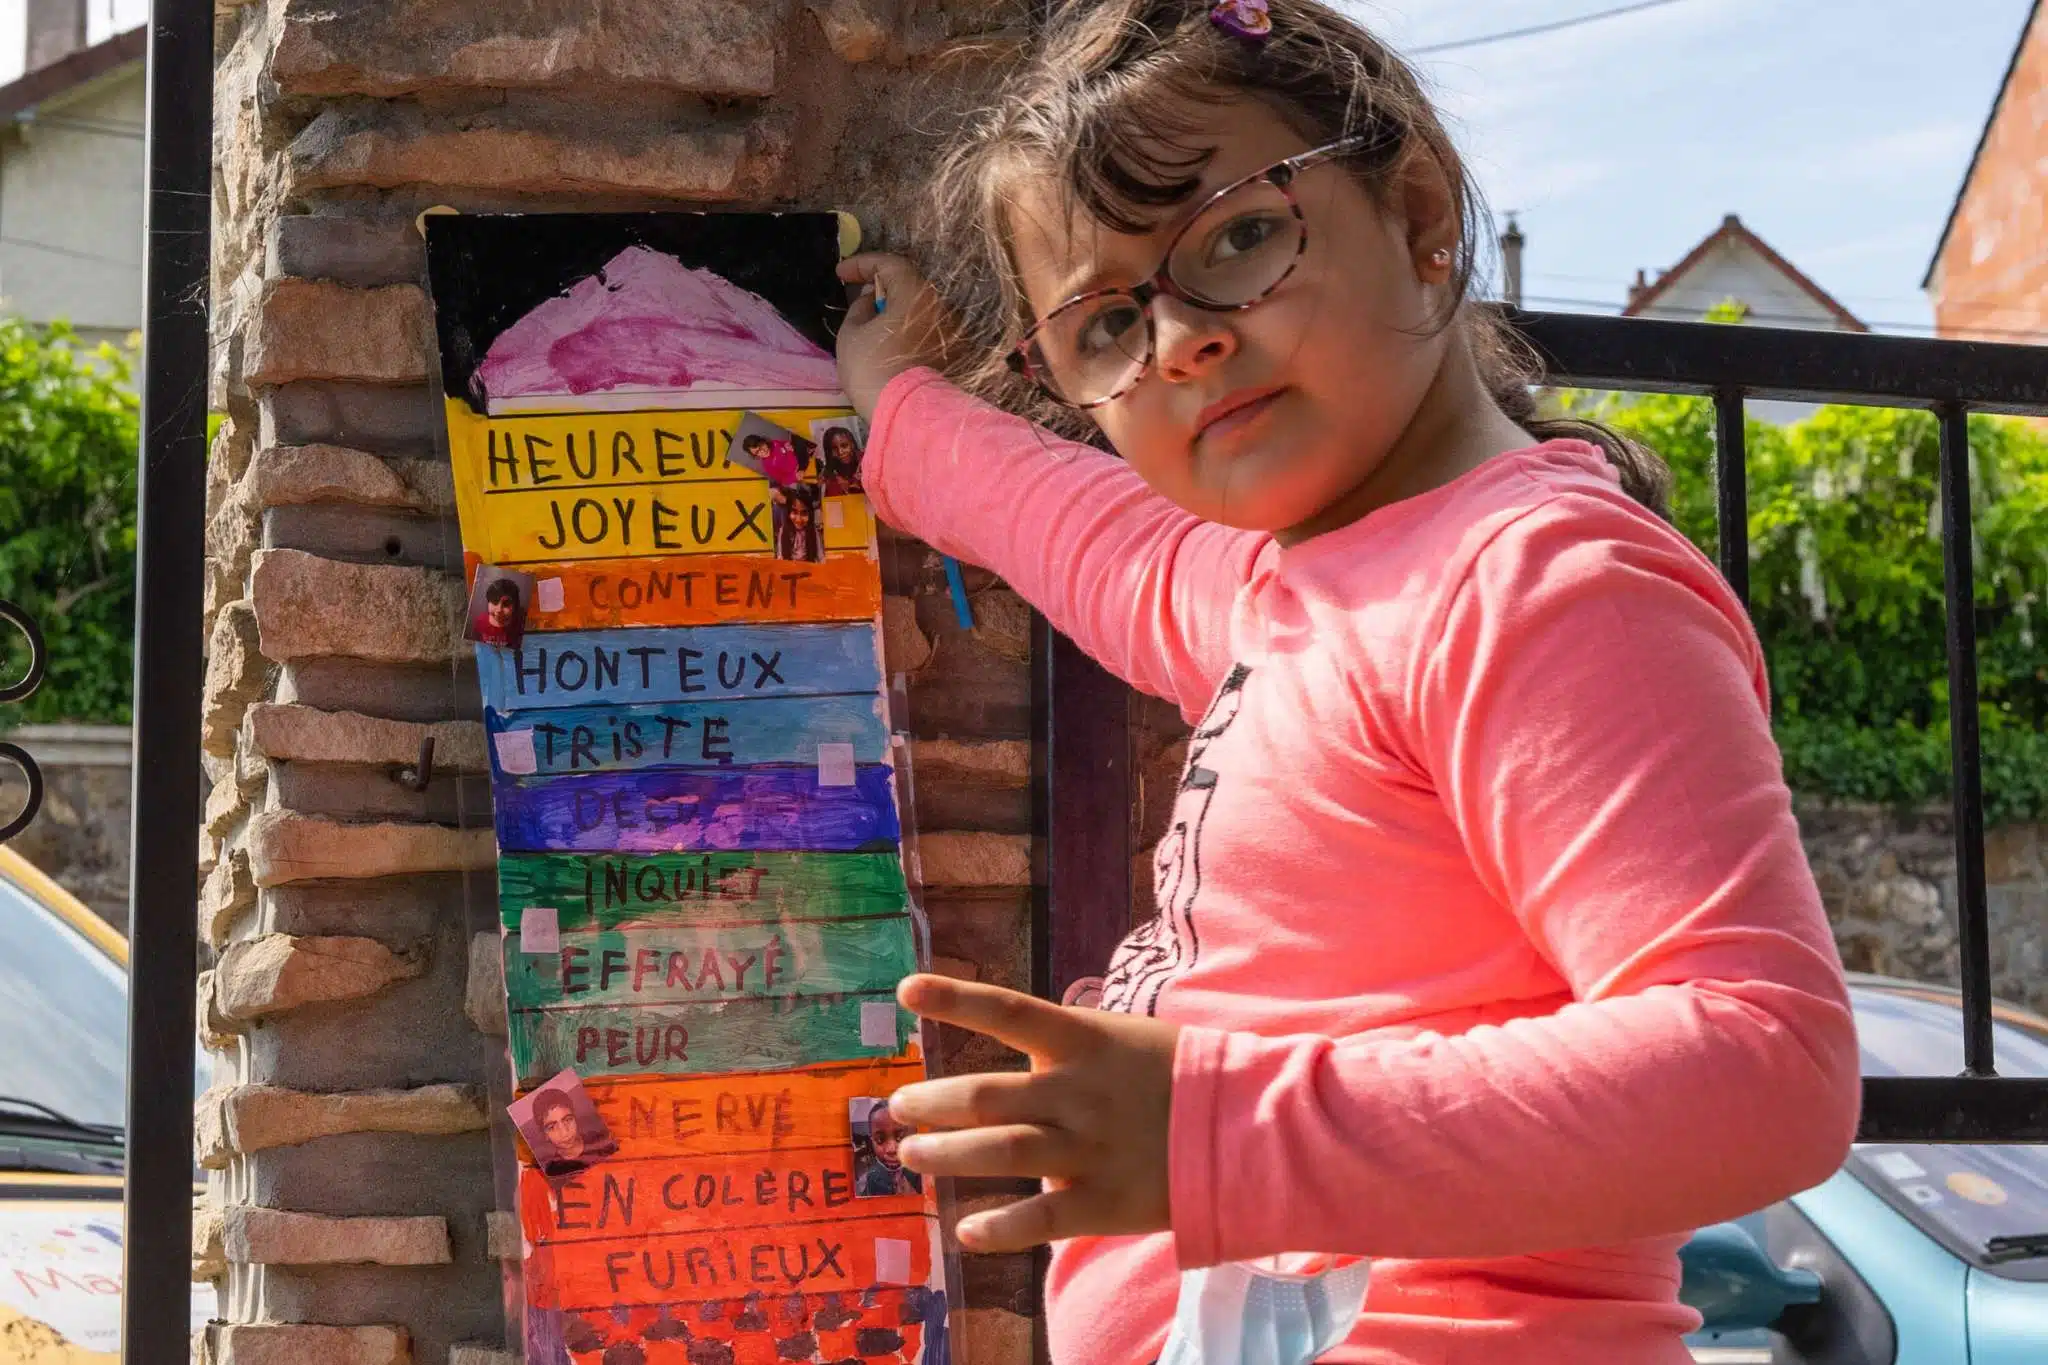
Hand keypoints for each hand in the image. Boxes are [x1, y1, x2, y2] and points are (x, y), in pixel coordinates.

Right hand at [835, 253, 957, 418]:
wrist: (907, 414)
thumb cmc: (873, 369)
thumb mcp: (852, 334)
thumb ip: (859, 308)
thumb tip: (871, 299)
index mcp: (916, 293)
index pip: (890, 263)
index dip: (862, 263)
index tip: (840, 273)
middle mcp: (939, 306)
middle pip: (908, 284)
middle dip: (880, 284)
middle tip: (857, 293)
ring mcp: (948, 331)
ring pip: (917, 308)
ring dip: (893, 307)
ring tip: (869, 318)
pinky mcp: (949, 353)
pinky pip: (923, 328)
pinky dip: (904, 326)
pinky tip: (887, 338)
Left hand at [886, 974, 1182, 1252]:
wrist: (1253, 1127)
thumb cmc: (1183, 1076)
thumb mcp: (1127, 1040)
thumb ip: (1072, 1049)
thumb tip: (1022, 1059)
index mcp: (1086, 1042)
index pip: (1010, 1012)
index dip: (956, 1000)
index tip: (905, 990)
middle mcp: (1080, 1093)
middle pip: (988, 1096)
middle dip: (934, 1103)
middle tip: (899, 1108)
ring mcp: (1091, 1148)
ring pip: (1003, 1151)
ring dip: (949, 1155)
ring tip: (912, 1156)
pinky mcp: (1107, 1201)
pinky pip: (1042, 1219)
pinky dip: (999, 1228)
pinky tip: (964, 1231)